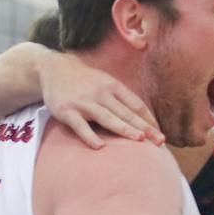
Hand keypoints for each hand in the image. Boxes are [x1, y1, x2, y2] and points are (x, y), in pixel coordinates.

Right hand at [42, 51, 163, 148]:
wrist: (53, 68)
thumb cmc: (84, 80)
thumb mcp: (104, 82)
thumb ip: (121, 98)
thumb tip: (142, 117)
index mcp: (113, 86)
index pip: (136, 104)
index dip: (149, 119)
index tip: (160, 133)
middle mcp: (101, 93)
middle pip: (126, 113)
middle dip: (144, 127)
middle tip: (159, 140)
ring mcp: (83, 102)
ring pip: (107, 118)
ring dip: (124, 129)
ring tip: (139, 139)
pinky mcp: (66, 111)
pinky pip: (80, 126)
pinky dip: (89, 136)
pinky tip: (99, 146)